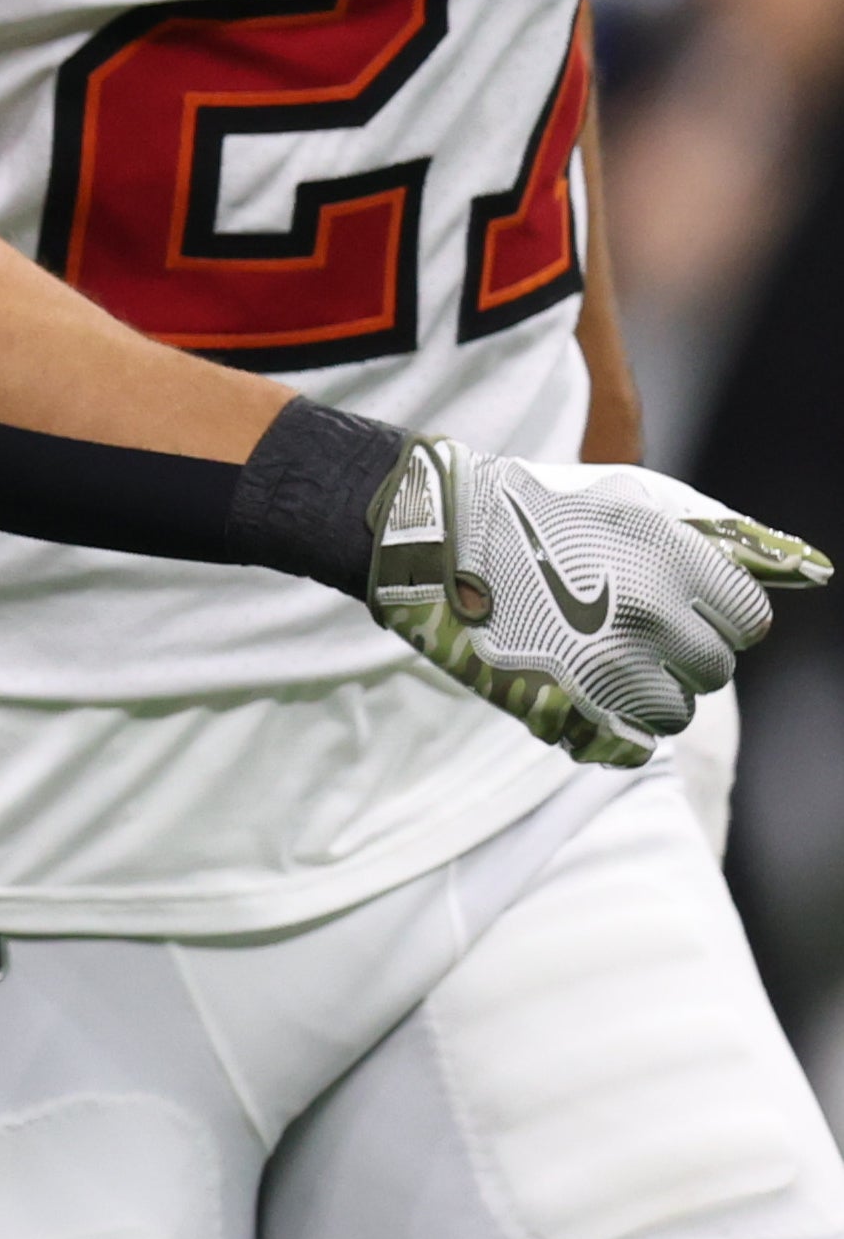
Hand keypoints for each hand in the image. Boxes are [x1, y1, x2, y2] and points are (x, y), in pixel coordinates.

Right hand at [367, 438, 828, 767]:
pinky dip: (611, 723)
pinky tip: (578, 684)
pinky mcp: (563, 702)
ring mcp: (605, 663)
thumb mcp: (636, 496)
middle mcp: (649, 612)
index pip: (747, 623)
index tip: (676, 605)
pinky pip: (628, 742)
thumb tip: (815, 570)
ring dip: (646, 691)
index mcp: (672, 558)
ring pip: (674, 712)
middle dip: (679, 654)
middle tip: (624, 625)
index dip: (714, 616)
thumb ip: (723, 533)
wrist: (433, 532)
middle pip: (713, 670)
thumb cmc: (539, 506)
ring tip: (596, 654)